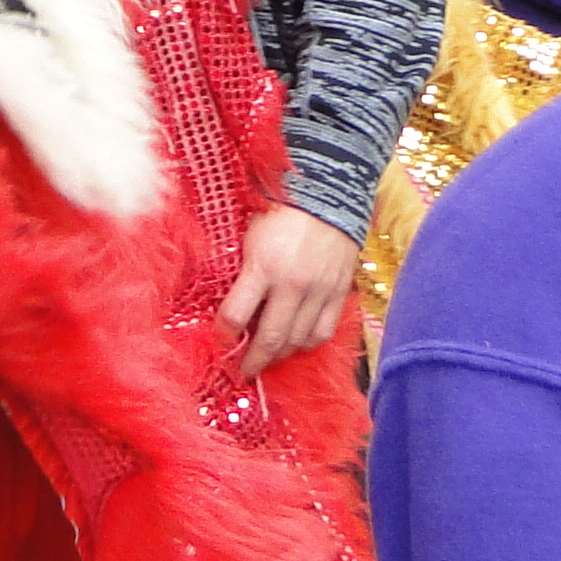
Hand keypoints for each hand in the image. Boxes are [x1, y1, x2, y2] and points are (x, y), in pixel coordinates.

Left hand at [215, 203, 364, 376]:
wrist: (327, 190)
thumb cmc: (280, 207)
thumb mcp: (249, 233)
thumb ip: (243, 268)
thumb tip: (230, 299)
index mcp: (263, 267)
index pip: (235, 316)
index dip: (224, 334)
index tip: (221, 338)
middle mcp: (292, 285)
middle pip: (269, 339)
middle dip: (252, 360)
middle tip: (243, 370)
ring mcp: (319, 291)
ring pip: (297, 341)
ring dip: (280, 355)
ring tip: (269, 357)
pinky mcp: (339, 292)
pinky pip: (323, 331)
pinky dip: (308, 343)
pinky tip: (297, 342)